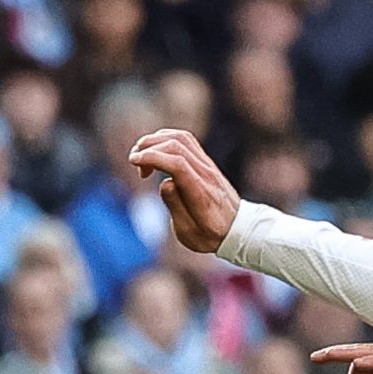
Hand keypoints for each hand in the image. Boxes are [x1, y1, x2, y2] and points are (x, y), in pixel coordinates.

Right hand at [128, 127, 240, 253]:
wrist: (238, 230)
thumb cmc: (211, 235)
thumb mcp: (189, 232)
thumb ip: (176, 206)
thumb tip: (165, 182)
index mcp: (201, 193)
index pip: (177, 164)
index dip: (153, 157)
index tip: (134, 161)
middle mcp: (206, 174)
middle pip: (177, 145)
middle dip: (149, 147)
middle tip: (135, 162)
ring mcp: (208, 165)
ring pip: (182, 138)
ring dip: (157, 140)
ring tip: (141, 154)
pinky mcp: (207, 162)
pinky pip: (187, 140)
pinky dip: (167, 138)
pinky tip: (156, 150)